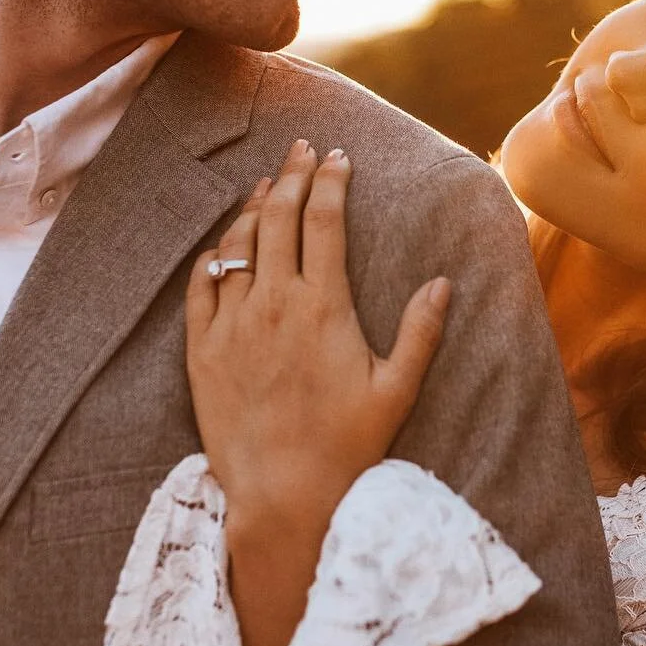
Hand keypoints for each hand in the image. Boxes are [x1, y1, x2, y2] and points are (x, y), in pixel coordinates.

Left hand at [187, 140, 450, 645]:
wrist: (281, 496)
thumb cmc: (346, 447)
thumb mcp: (396, 390)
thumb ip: (421, 332)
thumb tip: (444, 283)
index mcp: (324, 305)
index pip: (326, 220)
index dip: (331, 180)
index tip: (336, 156)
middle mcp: (274, 303)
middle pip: (278, 217)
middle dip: (292, 174)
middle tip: (300, 149)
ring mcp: (232, 324)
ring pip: (237, 243)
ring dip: (253, 206)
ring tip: (266, 185)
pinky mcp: (201, 350)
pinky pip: (202, 284)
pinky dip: (214, 253)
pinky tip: (224, 242)